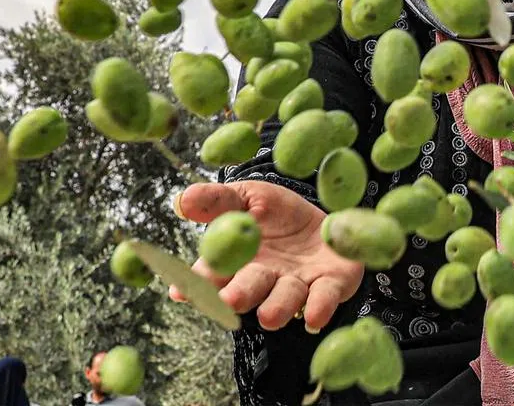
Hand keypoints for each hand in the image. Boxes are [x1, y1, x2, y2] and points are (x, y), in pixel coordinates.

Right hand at [171, 180, 363, 331]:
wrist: (329, 215)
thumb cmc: (281, 212)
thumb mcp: (250, 196)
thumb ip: (218, 200)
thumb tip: (182, 200)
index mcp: (239, 260)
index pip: (214, 274)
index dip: (198, 283)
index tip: (182, 290)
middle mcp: (266, 279)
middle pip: (248, 290)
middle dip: (237, 296)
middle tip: (229, 300)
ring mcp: (298, 285)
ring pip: (284, 299)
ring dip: (276, 308)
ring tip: (268, 316)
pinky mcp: (332, 285)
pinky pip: (324, 298)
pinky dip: (319, 308)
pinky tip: (313, 317)